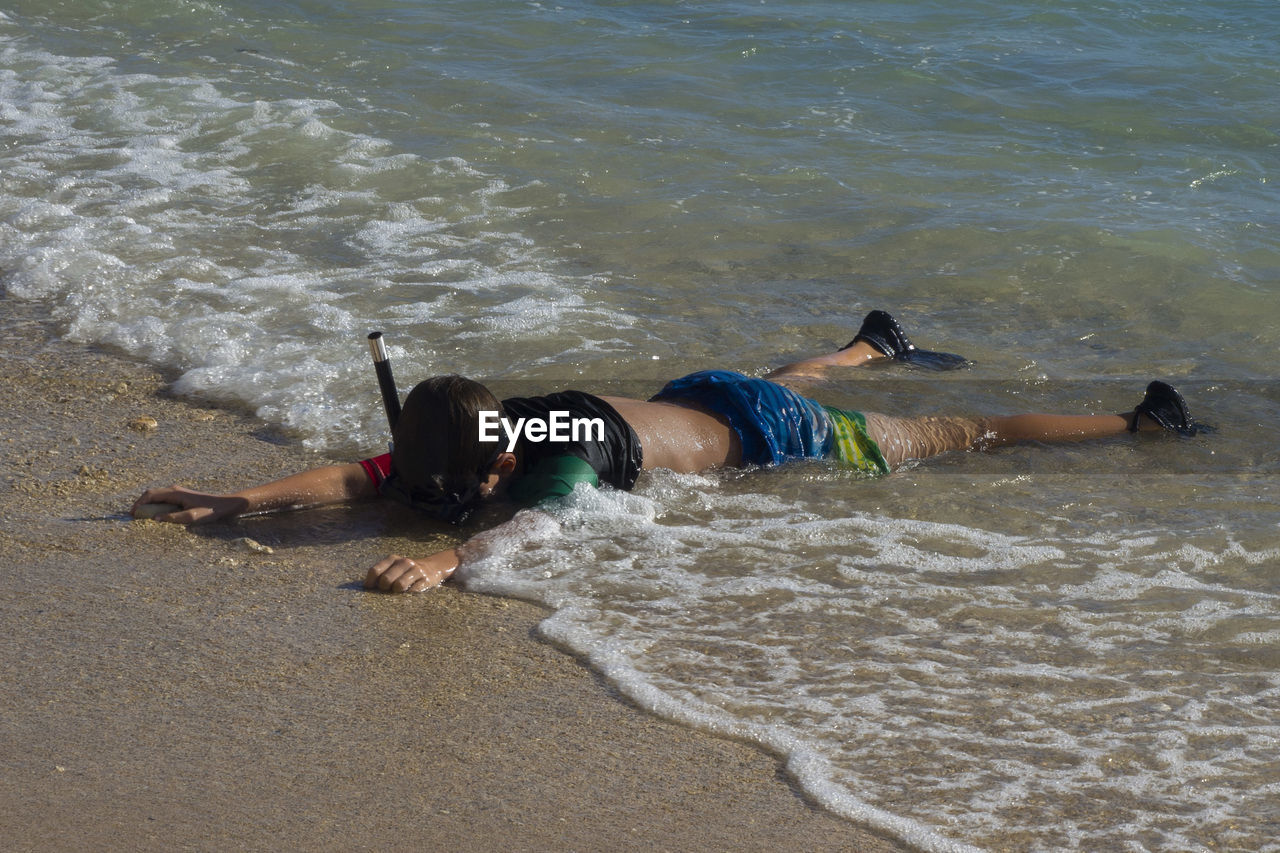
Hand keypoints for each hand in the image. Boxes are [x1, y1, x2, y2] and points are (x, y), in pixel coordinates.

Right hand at [130, 486, 247, 524]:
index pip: (150, 495)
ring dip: (147, 505)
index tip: (131, 514)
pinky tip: (155, 515)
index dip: (139, 503)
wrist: (224, 505)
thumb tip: (154, 518)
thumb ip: (172, 518)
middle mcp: (174, 490)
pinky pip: (163, 499)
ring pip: (156, 496)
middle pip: (151, 494)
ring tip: (141, 517)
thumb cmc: (210, 511)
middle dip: (140, 504)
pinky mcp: (181, 496)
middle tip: (133, 517)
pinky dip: (155, 506)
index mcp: (175, 493)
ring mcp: (177, 492)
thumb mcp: (191, 517)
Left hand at [363, 549, 459, 593]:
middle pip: (386, 580)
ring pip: (399, 586)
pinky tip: (410, 592)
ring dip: (397, 592)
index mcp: (393, 559)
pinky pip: (412, 592)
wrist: (433, 567)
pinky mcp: (426, 580)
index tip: (370, 589)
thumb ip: (381, 574)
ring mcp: (416, 570)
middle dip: (384, 588)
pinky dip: (409, 595)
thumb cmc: (406, 571)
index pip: (375, 571)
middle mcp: (404, 562)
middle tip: (389, 589)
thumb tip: (366, 587)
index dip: (370, 582)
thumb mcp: (394, 567)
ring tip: (400, 591)